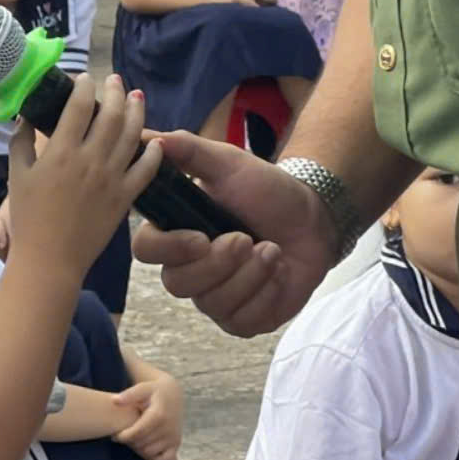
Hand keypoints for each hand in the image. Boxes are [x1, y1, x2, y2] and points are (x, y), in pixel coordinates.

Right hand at [6, 75, 158, 280]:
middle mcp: (90, 159)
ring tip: (137, 97)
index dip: (84, 87)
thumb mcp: (17, 175)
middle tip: (115, 80)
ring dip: (136, 112)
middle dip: (114, 91)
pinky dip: (153, 153)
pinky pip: (146, 170)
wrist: (51, 259)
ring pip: (131, 135)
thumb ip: (21, 142)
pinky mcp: (125, 197)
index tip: (84, 79)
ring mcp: (111, 178)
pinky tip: (155, 142)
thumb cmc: (29, 218)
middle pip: (110, 114)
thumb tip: (26, 118)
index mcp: (61, 151)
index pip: (79, 106)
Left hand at [112, 374, 183, 459]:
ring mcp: (173, 438)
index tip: (115, 437)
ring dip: (138, 449)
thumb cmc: (153, 391)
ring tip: (132, 439)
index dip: (124, 437)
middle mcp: (168, 429)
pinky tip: (143, 447)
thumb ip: (129, 394)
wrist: (173, 395)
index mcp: (159, 415)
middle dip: (130, 442)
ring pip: (150, 453)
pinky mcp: (176, 445)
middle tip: (123, 437)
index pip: (138, 433)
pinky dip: (151, 458)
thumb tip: (115, 400)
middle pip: (142, 445)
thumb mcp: (143, 387)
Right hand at [132, 131, 339, 336]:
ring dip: (249, 276)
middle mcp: (188, 269)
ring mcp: (214, 298)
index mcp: (176, 232)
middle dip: (218, 264)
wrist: (312, 217)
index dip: (170, 249)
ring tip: (272, 250)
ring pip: (213, 304)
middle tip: (248, 239)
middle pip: (177, 284)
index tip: (202, 237)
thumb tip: (151, 137)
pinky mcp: (242, 318)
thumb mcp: (227, 162)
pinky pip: (242, 321)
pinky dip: (266, 295)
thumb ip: (188, 150)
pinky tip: (279, 272)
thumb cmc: (265, 189)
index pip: (146, 250)